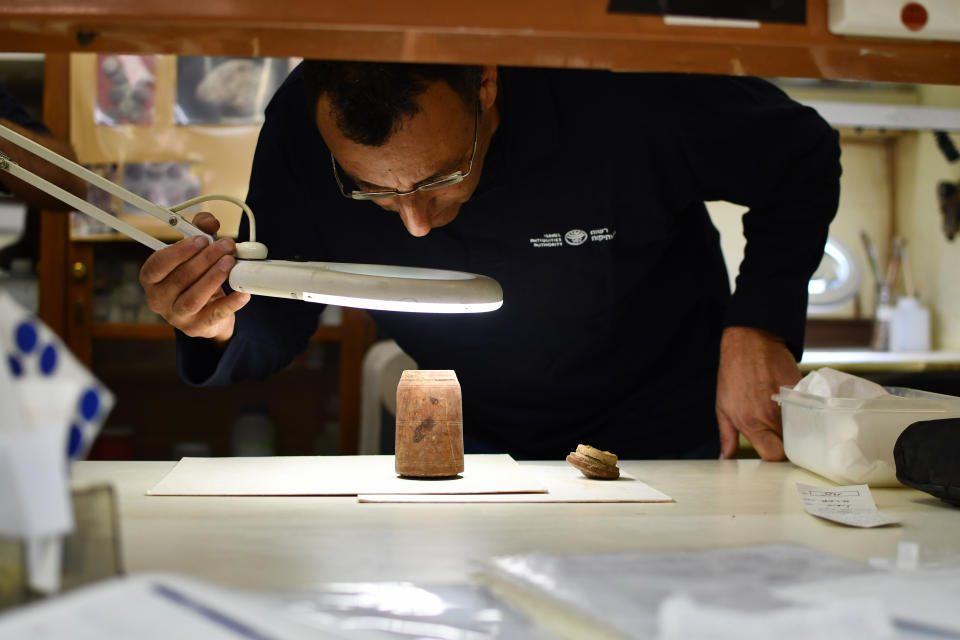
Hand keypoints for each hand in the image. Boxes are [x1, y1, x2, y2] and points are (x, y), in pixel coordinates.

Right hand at [139, 212, 250, 343]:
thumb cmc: (195, 276)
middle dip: (206, 259)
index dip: (180, 250)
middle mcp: (159, 299)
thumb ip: (200, 231)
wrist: (205, 312)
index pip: (158, 264)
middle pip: (180, 278)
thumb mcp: (194, 251)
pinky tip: (243, 292)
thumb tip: (210, 222)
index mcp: (151, 278)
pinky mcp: (198, 327)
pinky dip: (231, 303)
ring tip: (230, 263)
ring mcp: (177, 317)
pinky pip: (215, 314)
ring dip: (214, 278)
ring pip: (193, 298)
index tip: (202, 239)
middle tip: (226, 246)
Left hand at [716, 326, 800, 459]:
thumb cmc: (733, 373)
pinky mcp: (801, 392)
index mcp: (751, 422)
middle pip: (790, 446)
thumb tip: (725, 458)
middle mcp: (771, 415)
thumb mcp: (723, 406)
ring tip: (787, 423)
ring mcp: (789, 404)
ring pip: (801, 430)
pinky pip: (807, 411)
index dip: (774, 456)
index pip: (774, 455)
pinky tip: (794, 408)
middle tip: (779, 438)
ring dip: (796, 431)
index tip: (772, 451)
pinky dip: (803, 414)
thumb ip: (727, 436)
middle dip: (787, 446)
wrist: (750, 342)